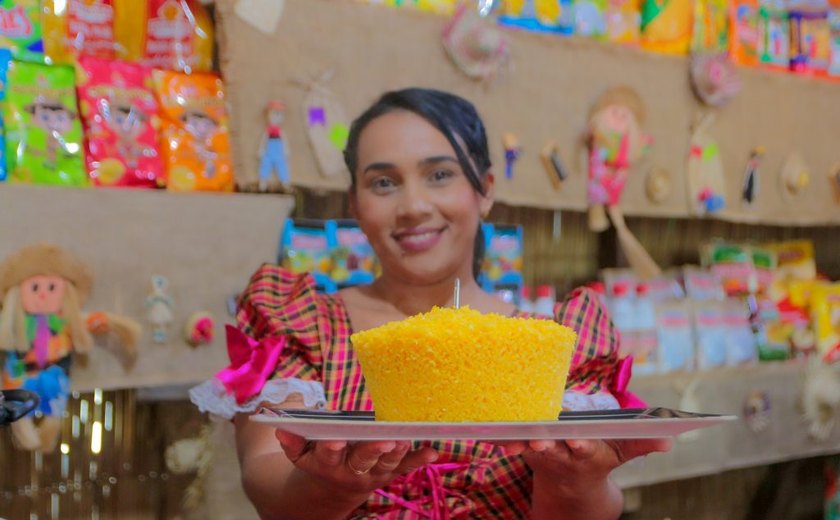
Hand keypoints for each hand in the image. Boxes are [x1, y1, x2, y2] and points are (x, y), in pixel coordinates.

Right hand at [275, 430, 438, 494]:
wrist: (328, 491)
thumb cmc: (315, 459)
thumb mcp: (299, 453)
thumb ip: (292, 441)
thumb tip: (281, 427)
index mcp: (326, 464)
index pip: (327, 456)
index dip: (330, 448)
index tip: (335, 440)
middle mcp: (350, 472)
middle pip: (361, 461)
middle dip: (371, 450)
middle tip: (383, 440)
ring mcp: (372, 474)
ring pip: (385, 464)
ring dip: (396, 453)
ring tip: (405, 439)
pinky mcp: (387, 473)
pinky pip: (404, 467)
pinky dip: (418, 460)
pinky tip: (432, 451)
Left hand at [499, 438, 671, 485]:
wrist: (569, 485)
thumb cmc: (598, 457)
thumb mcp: (620, 452)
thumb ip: (642, 444)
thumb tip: (670, 438)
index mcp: (586, 453)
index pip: (585, 449)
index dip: (582, 445)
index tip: (579, 441)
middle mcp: (562, 454)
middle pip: (554, 448)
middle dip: (547, 444)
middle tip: (538, 438)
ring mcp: (541, 452)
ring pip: (529, 445)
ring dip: (520, 442)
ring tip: (512, 437)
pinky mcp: (524, 447)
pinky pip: (512, 443)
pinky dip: (504, 440)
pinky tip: (495, 434)